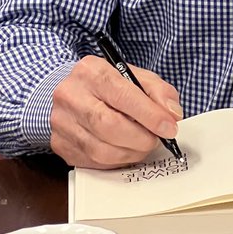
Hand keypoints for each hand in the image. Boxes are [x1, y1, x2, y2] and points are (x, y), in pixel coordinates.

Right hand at [50, 56, 182, 168]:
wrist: (71, 91)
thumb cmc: (106, 84)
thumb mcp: (134, 75)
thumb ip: (158, 91)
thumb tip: (172, 115)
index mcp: (91, 71)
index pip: (123, 95)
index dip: (150, 115)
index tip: (169, 127)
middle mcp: (70, 95)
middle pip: (109, 125)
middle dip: (141, 138)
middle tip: (156, 140)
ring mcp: (61, 122)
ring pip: (101, 149)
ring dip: (131, 153)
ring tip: (143, 145)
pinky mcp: (60, 144)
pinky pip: (93, 162)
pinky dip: (116, 160)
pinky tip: (126, 151)